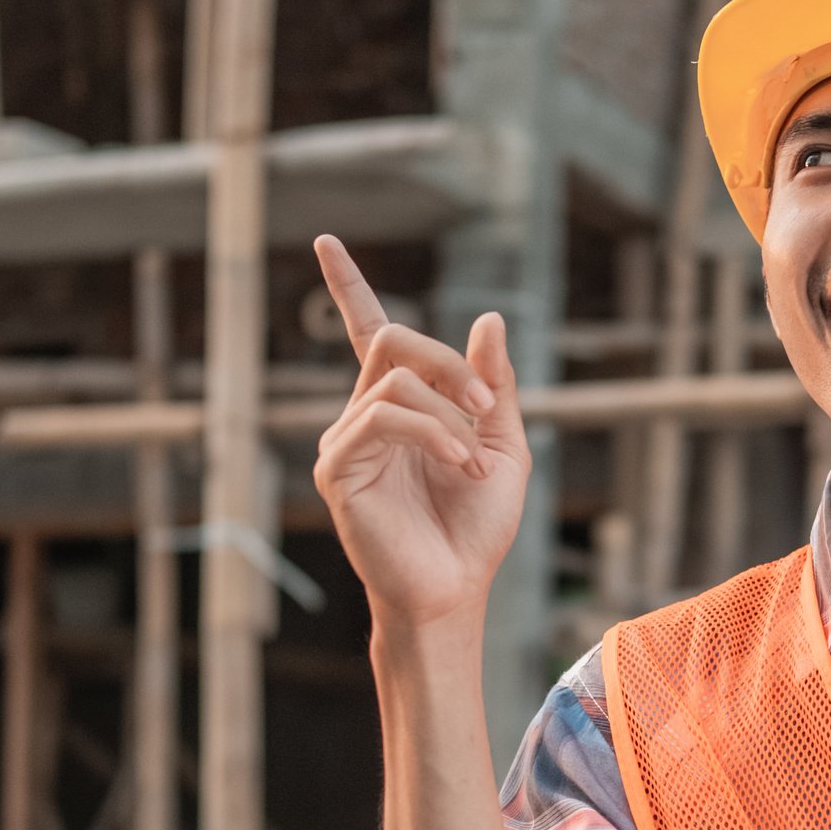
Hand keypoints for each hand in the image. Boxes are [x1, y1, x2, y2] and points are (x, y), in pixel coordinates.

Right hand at [310, 235, 531, 628]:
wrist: (456, 587)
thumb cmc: (476, 527)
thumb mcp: (503, 444)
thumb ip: (492, 385)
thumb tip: (487, 319)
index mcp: (402, 404)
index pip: (370, 332)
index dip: (348, 286)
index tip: (328, 242)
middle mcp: (367, 414)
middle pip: (395, 339)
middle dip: (448, 364)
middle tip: (483, 409)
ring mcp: (348, 440)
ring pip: (395, 378)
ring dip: (450, 412)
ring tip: (475, 463)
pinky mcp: (339, 468)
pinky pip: (384, 416)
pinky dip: (433, 434)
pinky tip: (460, 466)